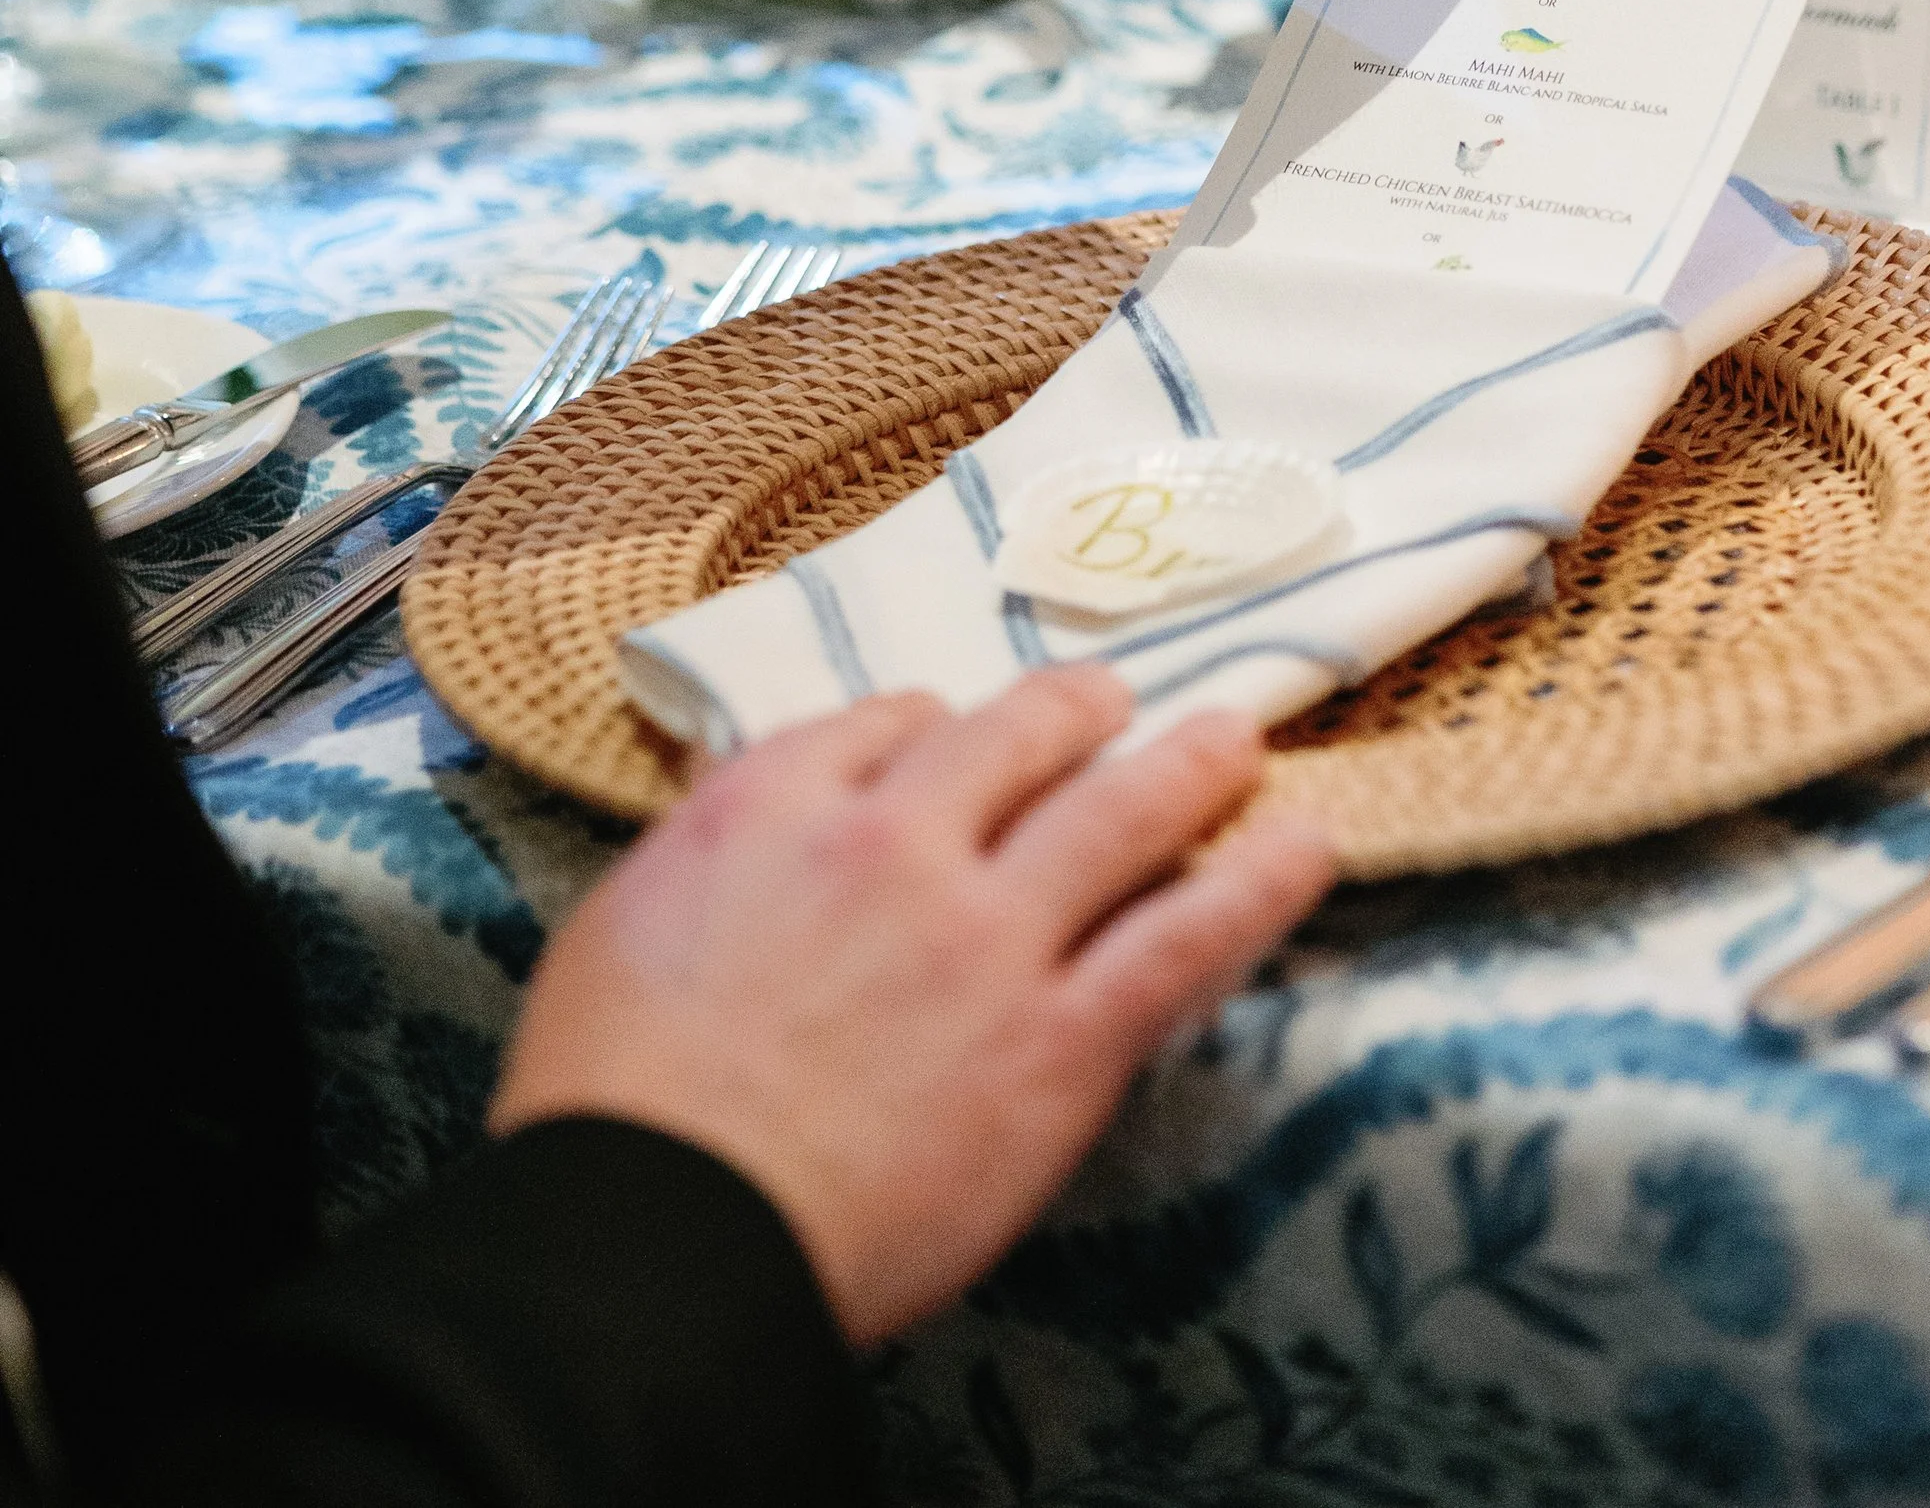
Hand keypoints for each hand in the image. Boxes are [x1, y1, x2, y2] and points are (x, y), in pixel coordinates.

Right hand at [491, 666, 1333, 1344]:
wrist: (666, 1233)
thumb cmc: (615, 1105)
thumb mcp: (627, 921)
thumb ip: (718, 845)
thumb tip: (761, 807)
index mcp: (780, 803)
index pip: (888, 720)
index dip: (936, 727)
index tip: (959, 741)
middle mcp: (900, 840)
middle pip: (1021, 734)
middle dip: (1079, 711)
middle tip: (1118, 704)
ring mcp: (992, 933)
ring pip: (1124, 809)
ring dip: (1192, 763)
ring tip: (1238, 740)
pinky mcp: (1061, 1036)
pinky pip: (1183, 936)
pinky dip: (1259, 884)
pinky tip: (1306, 847)